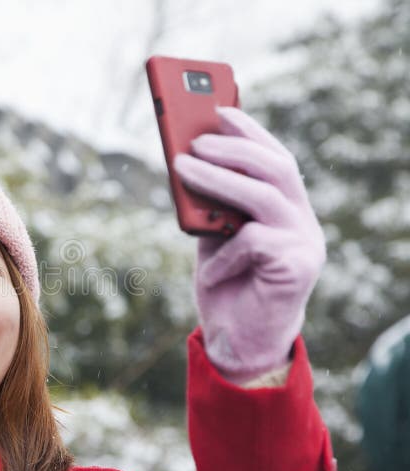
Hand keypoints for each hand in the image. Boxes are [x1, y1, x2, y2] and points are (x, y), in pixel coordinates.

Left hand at [173, 107, 324, 383]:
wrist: (238, 345)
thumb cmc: (225, 286)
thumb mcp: (214, 237)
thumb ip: (211, 206)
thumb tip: (187, 163)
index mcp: (286, 209)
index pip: (274, 158)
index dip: (249, 132)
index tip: (220, 110)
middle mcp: (303, 222)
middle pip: (275, 168)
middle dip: (232, 147)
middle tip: (193, 140)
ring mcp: (305, 244)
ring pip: (264, 196)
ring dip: (218, 178)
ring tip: (182, 167)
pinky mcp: (298, 268)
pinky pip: (252, 242)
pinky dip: (223, 253)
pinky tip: (209, 271)